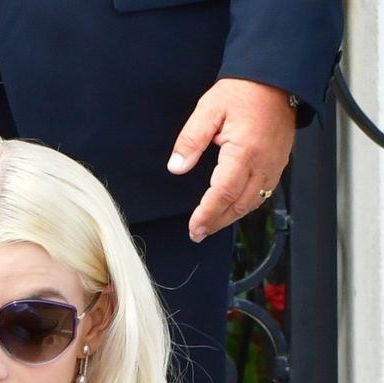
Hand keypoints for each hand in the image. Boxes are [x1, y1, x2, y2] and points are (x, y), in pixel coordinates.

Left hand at [168, 78, 296, 242]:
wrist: (277, 76)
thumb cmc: (245, 89)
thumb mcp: (209, 108)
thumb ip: (191, 140)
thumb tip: (177, 166)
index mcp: (244, 151)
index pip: (222, 193)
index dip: (207, 214)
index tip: (194, 227)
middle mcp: (263, 162)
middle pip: (239, 204)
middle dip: (217, 222)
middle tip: (198, 232)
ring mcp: (274, 163)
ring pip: (253, 202)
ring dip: (231, 216)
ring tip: (212, 224)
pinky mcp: (280, 161)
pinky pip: (265, 192)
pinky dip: (247, 205)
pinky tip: (234, 207)